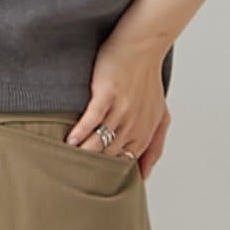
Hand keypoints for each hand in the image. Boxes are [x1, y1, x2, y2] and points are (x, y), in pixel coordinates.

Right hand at [66, 30, 171, 178]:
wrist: (142, 48)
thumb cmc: (148, 82)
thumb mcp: (160, 117)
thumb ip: (155, 146)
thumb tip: (146, 175)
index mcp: (144, 132)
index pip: (125, 163)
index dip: (109, 174)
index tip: (95, 181)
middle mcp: (134, 124)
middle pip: (109, 156)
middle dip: (93, 167)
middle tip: (74, 176)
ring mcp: (121, 109)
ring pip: (100, 141)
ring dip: (84, 154)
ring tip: (68, 162)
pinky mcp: (108, 94)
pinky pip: (92, 119)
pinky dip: (81, 131)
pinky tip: (70, 140)